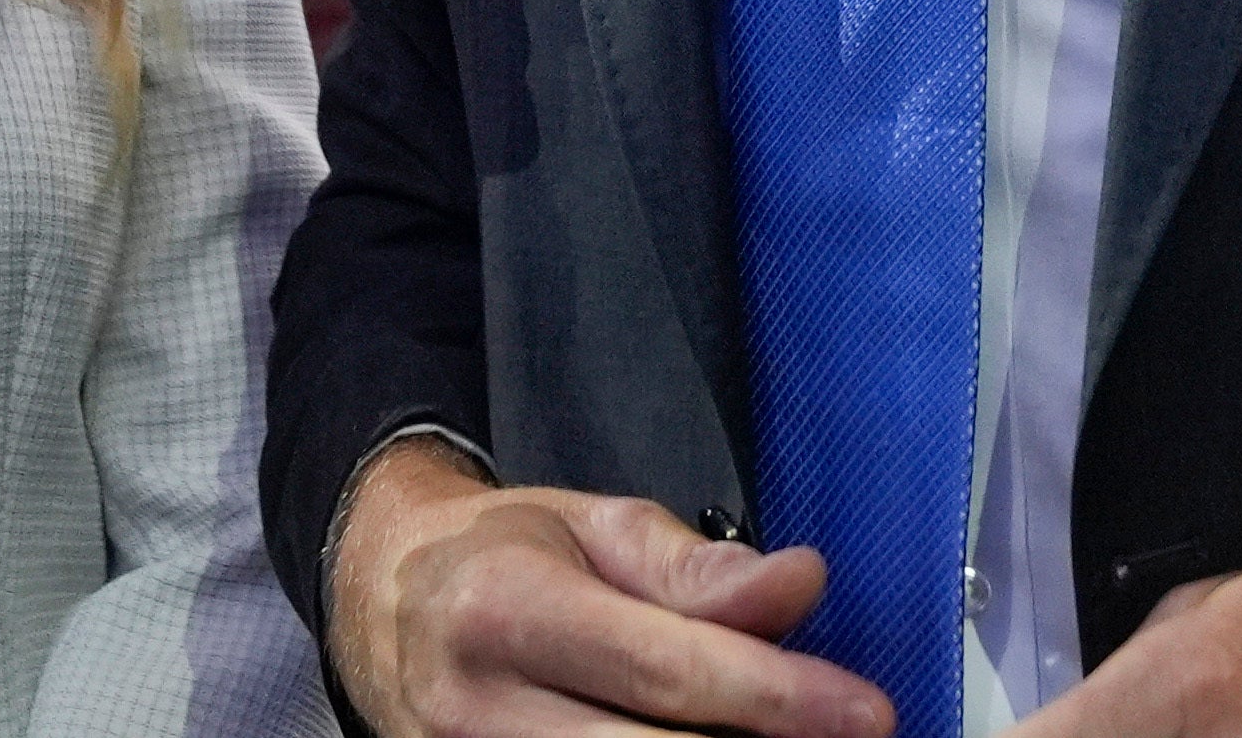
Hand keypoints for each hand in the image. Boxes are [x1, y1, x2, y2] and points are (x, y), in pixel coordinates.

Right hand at [329, 436, 896, 737]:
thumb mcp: (597, 525)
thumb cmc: (500, 554)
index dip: (778, 696)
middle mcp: (474, 709)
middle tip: (842, 729)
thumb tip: (798, 586)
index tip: (866, 712)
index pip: (667, 670)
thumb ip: (698, 569)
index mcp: (509, 611)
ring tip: (781, 737)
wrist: (375, 595)